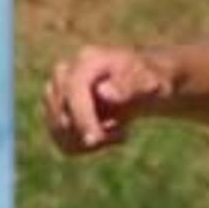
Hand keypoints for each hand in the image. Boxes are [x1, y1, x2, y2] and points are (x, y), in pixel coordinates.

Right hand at [42, 43, 178, 154]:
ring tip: (117, 130)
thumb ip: (130, 86)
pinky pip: (63, 142)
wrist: (144, 84)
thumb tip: (103, 92)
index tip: (94, 140)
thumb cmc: (150, 79)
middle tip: (122, 133)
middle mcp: (66, 73)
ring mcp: (57, 92)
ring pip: (59, 132)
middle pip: (60, 113)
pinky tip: (105, 136)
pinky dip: (84, 147)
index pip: (73, 90)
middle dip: (88, 132)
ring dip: (88, 142)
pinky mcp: (57, 111)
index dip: (81, 117)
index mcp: (88, 60)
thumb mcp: (150, 82)